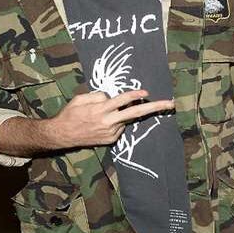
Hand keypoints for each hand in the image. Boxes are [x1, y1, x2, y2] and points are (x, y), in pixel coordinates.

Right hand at [47, 90, 173, 148]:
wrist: (63, 135)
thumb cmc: (70, 114)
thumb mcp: (80, 99)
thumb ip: (97, 96)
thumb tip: (111, 97)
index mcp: (100, 110)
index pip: (121, 100)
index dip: (134, 95)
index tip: (145, 92)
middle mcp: (108, 122)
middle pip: (135, 113)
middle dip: (154, 108)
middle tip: (170, 104)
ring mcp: (111, 133)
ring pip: (125, 118)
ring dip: (122, 113)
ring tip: (100, 114)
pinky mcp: (111, 140)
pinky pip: (119, 125)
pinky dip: (116, 121)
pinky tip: (101, 122)